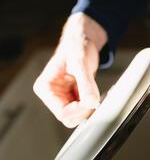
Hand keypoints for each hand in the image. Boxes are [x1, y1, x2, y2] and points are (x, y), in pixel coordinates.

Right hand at [33, 13, 106, 127]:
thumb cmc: (77, 47)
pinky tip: (95, 92)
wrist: (83, 40)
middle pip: (70, 118)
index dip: (79, 110)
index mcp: (45, 88)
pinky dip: (92, 104)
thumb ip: (86, 84)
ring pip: (78, 116)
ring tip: (94, 90)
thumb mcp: (81, 63)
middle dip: (84, 110)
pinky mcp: (73, 98)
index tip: (91, 99)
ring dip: (89, 107)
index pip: (62, 113)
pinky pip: (84, 110)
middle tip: (95, 95)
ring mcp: (62, 98)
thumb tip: (91, 103)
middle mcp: (51, 95)